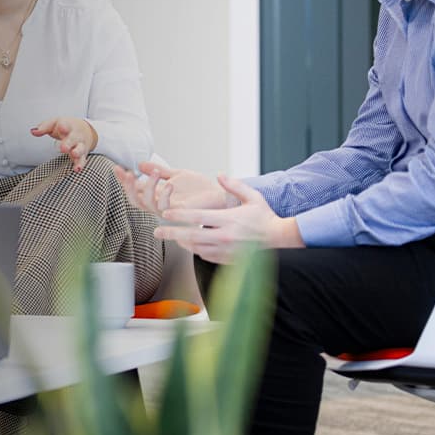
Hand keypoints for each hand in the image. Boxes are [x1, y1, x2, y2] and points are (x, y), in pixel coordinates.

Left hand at [30, 116, 97, 171]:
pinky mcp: (82, 154)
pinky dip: (80, 164)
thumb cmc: (66, 126)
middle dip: (68, 143)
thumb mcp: (55, 123)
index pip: (66, 124)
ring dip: (77, 152)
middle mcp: (75, 136)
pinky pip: (82, 160)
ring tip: (73, 154)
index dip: (64, 126)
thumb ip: (44, 127)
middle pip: (73, 139)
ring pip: (80, 149)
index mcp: (68, 126)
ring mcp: (79, 145)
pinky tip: (77, 169)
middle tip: (63, 148)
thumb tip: (33, 131)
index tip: (62, 127)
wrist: (85, 129)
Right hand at [110, 157, 229, 217]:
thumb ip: (159, 171)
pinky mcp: (179, 213)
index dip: (123, 181)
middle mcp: (159, 204)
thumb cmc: (199, 188)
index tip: (117, 168)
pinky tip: (169, 184)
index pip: (134, 190)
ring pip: (146, 204)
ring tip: (153, 172)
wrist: (219, 195)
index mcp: (157, 195)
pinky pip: (165, 208)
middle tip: (128, 173)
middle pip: (134, 200)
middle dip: (128, 186)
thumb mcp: (176, 174)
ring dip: (146, 187)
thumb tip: (141, 163)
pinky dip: (164, 196)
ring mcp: (167, 210)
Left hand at [156, 177, 301, 260]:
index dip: (179, 214)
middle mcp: (224, 237)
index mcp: (228, 220)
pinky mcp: (227, 259)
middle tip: (156, 231)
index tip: (165, 213)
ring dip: (181, 242)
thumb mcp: (252, 196)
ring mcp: (225, 250)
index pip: (197, 217)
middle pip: (190, 236)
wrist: (278, 238)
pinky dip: (196, 250)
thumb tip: (219, 175)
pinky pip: (205, 256)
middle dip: (171, 233)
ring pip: (195, 248)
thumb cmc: (264, 216)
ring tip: (172, 237)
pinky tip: (191, 244)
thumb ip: (234, 185)